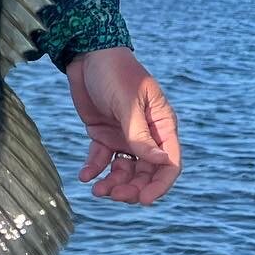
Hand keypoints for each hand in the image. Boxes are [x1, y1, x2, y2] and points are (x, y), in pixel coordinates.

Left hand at [67, 46, 181, 205]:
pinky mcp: (103, 134)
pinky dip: (95, 169)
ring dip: (114, 183)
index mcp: (162, 125)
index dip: (159, 185)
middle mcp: (147, 134)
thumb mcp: (127, 103)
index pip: (169, 163)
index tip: (143, 200)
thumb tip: (162, 163)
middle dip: (133, 188)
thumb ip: (140, 134)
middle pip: (146, 173)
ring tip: (97, 190)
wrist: (87, 54)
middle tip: (113, 194)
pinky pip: (102, 159)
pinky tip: (85, 176)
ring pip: (125, 171)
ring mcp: (125, 136)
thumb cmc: (114, 72)